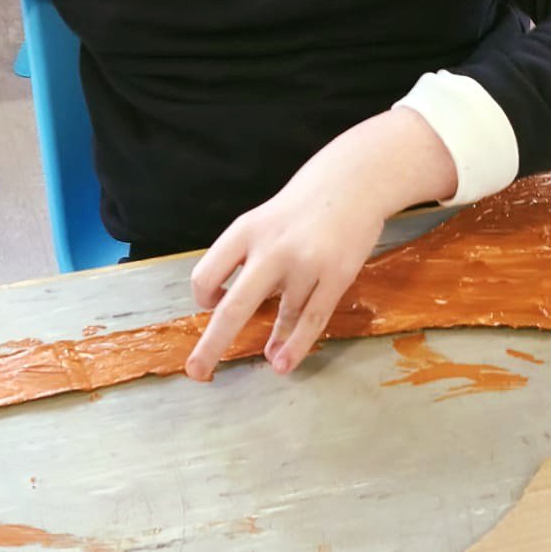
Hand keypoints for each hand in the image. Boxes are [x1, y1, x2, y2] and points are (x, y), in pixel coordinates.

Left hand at [184, 108, 457, 381]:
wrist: (353, 180)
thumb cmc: (301, 206)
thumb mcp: (262, 221)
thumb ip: (245, 259)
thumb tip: (229, 306)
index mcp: (245, 231)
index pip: (206, 274)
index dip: (204, 297)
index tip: (212, 304)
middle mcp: (271, 249)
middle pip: (233, 308)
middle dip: (212, 345)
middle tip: (197, 372)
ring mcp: (305, 264)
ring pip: (281, 315)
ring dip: (272, 343)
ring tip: (270, 361)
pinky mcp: (337, 275)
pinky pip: (311, 319)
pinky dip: (296, 345)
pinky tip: (284, 363)